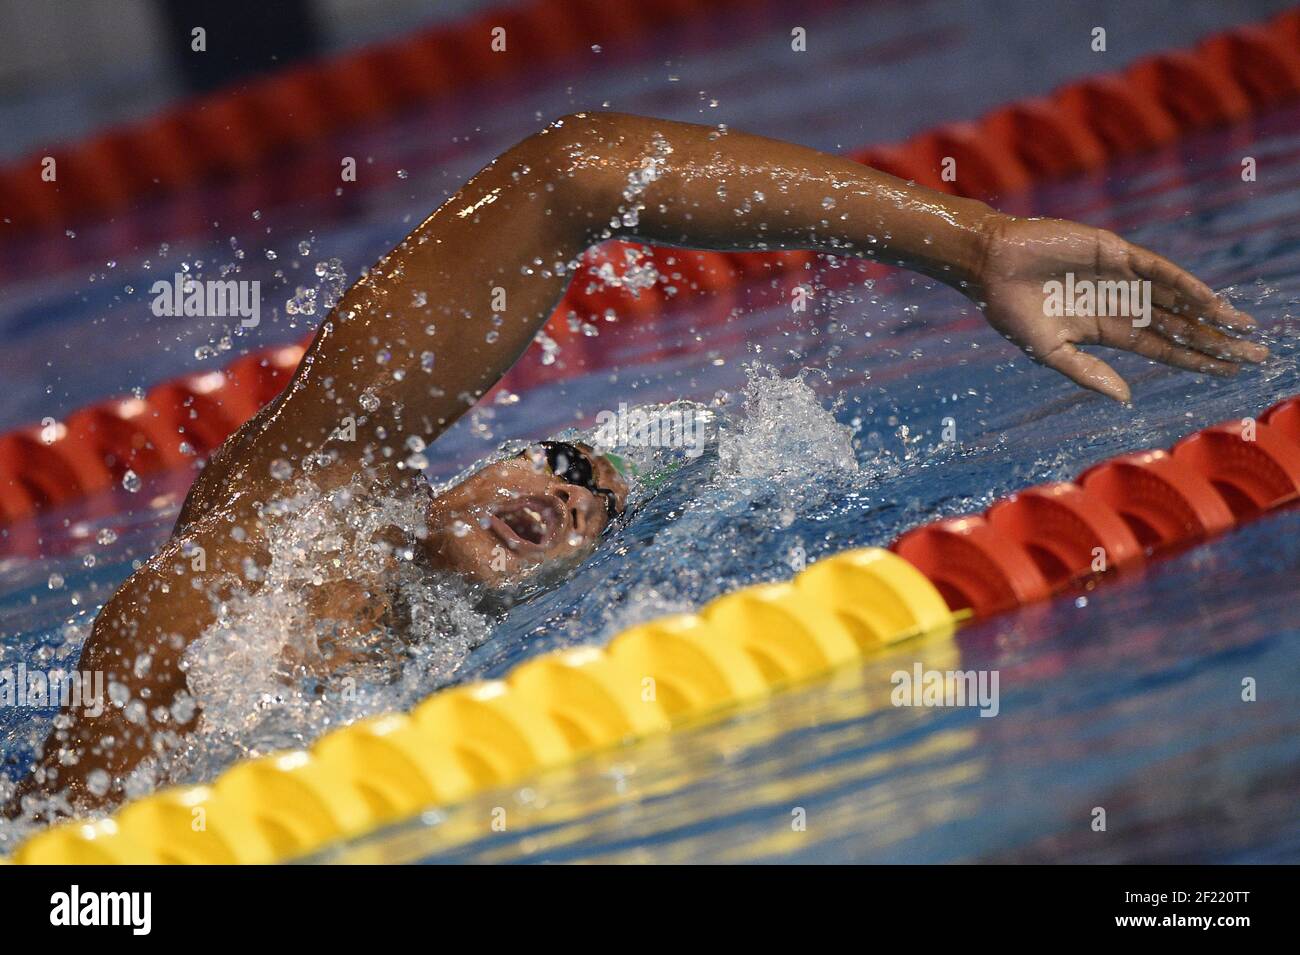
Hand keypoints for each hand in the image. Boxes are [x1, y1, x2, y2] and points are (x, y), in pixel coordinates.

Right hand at [969, 215, 1266, 401]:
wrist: (990, 266)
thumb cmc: (1010, 310)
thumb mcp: (1047, 351)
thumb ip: (1086, 372)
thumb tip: (1126, 398)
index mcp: (1106, 331)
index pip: (1162, 348)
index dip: (1196, 359)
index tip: (1229, 371)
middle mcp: (1122, 305)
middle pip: (1179, 326)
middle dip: (1216, 340)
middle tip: (1256, 355)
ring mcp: (1122, 279)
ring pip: (1176, 299)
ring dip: (1210, 313)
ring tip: (1243, 328)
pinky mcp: (1116, 254)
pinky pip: (1157, 270)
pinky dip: (1184, 284)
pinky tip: (1208, 300)